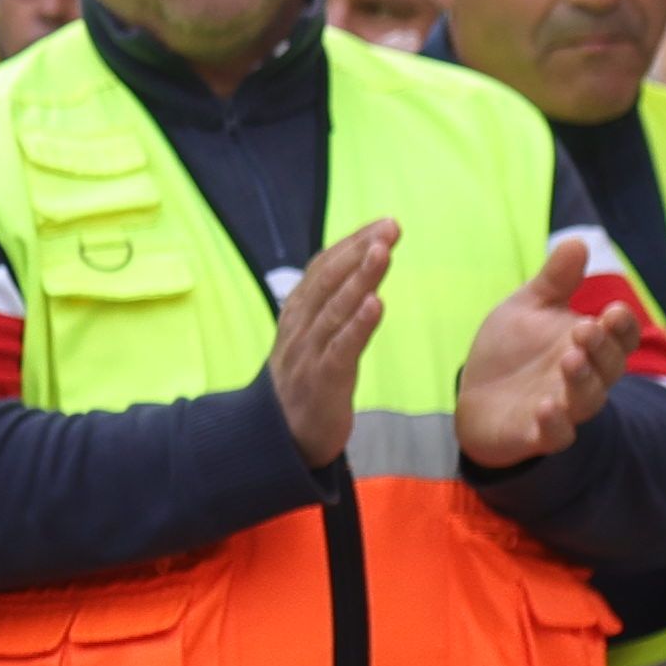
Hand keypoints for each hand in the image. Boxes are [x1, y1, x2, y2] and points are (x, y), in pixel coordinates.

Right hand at [266, 219, 397, 464]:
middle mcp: (300, 329)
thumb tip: (355, 275)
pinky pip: (340, 349)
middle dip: (359, 250)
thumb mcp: (310, 341)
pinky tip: (375, 304)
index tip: (381, 224)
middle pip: (328, 282)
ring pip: (335, 309)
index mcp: (297, 316)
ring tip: (383, 252)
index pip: (322, 270)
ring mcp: (308, 354)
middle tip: (390, 227)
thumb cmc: (301, 387)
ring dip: (360, 278)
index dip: (350, 244)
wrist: (275, 441)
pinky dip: (358, 325)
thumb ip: (327, 309)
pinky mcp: (321, 381)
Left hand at [450, 236, 632, 470]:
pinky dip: (555, 423)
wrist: (476, 396)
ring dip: (582, 380)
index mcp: (589, 346)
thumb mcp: (529, 308)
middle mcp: (585, 378)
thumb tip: (577, 241)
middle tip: (584, 329)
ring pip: (588, 399)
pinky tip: (547, 407)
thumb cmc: (512, 349)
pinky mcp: (538, 434)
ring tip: (570, 359)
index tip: (612, 310)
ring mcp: (564, 408)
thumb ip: (554, 281)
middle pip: (609, 367)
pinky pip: (557, 434)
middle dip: (601, 348)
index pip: (619, 337)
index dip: (621, 327)